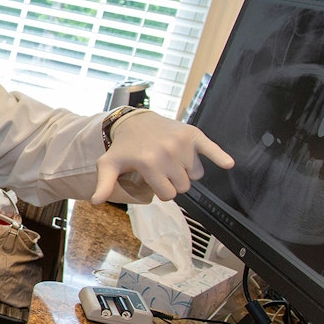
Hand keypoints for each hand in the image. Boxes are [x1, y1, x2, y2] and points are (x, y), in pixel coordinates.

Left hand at [91, 111, 233, 203]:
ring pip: (196, 175)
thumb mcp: (109, 164)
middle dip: (174, 183)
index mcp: (149, 163)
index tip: (154, 181)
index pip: (168, 195)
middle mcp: (167, 153)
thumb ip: (104, 184)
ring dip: (186, 172)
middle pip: (183, 187)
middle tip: (162, 170)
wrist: (134, 121)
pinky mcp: (193, 134)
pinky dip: (219, 156)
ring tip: (171, 160)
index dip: (162, 191)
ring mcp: (181, 143)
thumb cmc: (123, 148)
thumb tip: (95, 202)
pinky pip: (211, 149)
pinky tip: (228, 163)